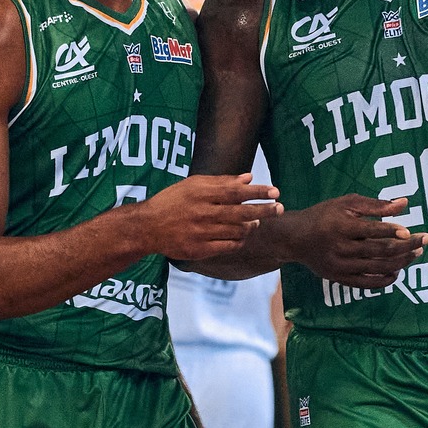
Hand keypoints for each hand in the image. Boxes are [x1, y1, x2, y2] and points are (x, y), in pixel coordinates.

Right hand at [138, 174, 280, 261]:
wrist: (147, 227)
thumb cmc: (171, 201)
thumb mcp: (192, 185)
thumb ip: (221, 181)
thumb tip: (249, 178)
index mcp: (201, 193)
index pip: (236, 192)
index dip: (258, 192)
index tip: (275, 191)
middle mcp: (202, 213)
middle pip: (241, 213)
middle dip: (264, 210)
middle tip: (280, 208)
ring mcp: (201, 233)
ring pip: (237, 231)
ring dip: (251, 226)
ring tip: (256, 222)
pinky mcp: (199, 250)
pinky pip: (228, 246)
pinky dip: (239, 240)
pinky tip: (242, 236)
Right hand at [286, 196, 427, 288]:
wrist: (296, 238)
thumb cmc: (324, 215)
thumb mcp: (346, 203)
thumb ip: (375, 205)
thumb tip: (404, 203)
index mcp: (342, 227)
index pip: (374, 231)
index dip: (395, 232)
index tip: (411, 232)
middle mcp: (341, 249)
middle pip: (381, 251)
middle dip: (407, 247)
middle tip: (425, 240)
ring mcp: (341, 266)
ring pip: (378, 268)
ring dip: (401, 262)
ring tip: (416, 253)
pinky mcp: (340, 278)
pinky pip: (367, 284)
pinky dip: (385, 279)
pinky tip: (398, 271)